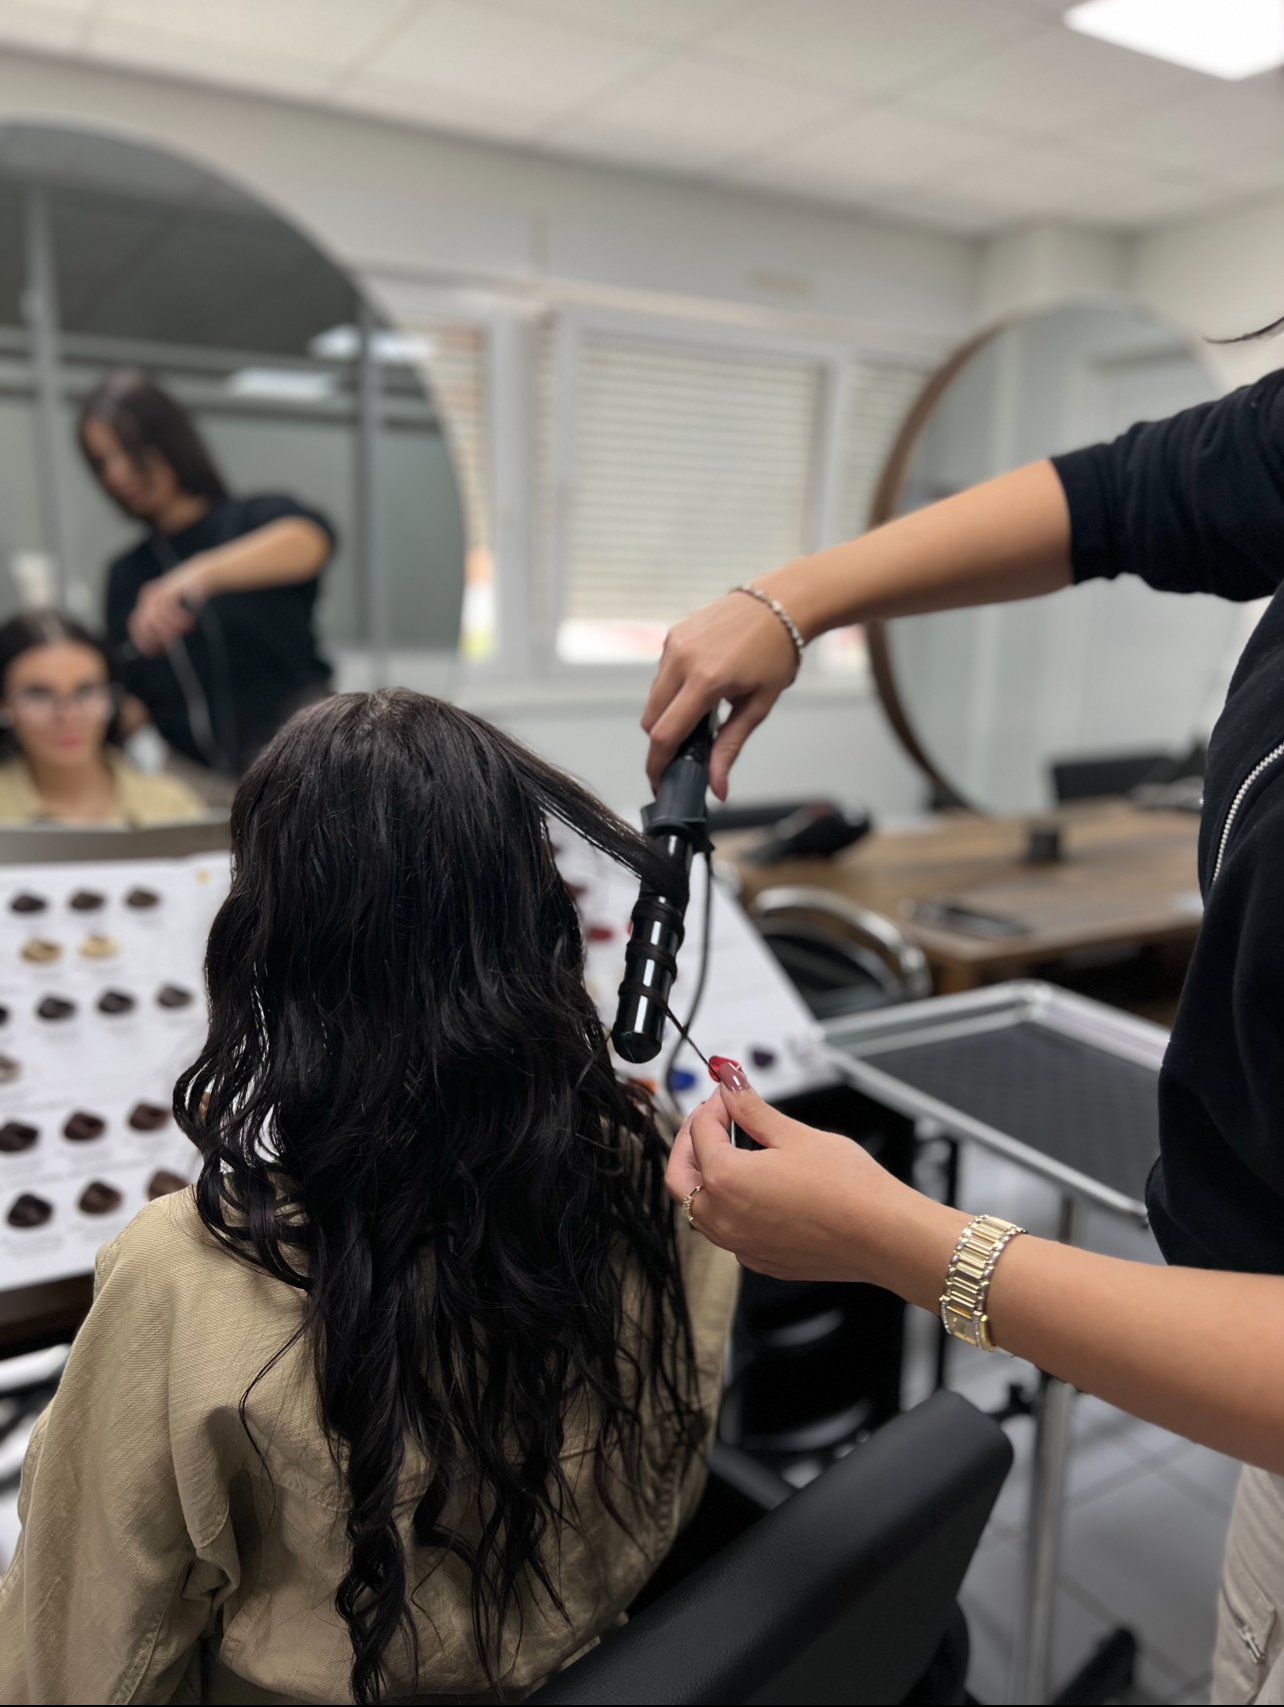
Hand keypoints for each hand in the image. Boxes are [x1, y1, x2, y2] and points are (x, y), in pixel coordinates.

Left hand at [128, 561, 209, 656]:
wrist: (199, 575)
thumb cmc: (188, 596)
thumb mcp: (173, 612)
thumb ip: (165, 625)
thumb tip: (163, 644)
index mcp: (147, 601)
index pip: (136, 624)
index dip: (141, 639)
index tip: (149, 652)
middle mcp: (149, 596)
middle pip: (146, 623)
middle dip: (156, 637)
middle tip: (169, 645)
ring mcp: (159, 592)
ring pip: (158, 618)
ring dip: (172, 628)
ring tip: (186, 630)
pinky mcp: (170, 590)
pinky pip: (171, 610)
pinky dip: (180, 619)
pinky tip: (190, 621)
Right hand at [642, 591, 800, 799]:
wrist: (778, 604)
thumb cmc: (776, 652)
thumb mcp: (758, 705)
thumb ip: (730, 747)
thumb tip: (717, 787)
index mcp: (706, 680)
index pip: (665, 734)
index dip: (657, 764)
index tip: (659, 782)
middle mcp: (683, 659)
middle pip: (650, 719)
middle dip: (662, 742)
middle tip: (683, 754)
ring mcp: (674, 644)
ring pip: (653, 698)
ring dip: (668, 715)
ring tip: (700, 714)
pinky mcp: (672, 635)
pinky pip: (661, 675)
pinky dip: (673, 690)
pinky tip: (700, 686)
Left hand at [665, 1069, 912, 1282]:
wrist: (882, 1236)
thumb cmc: (848, 1188)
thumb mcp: (794, 1134)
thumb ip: (752, 1109)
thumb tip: (730, 1086)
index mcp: (726, 1180)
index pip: (699, 1132)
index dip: (713, 1105)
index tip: (729, 1094)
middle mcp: (723, 1218)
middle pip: (681, 1176)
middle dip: (689, 1142)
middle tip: (713, 1120)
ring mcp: (740, 1244)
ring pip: (699, 1209)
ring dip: (705, 1177)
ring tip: (730, 1151)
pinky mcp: (760, 1260)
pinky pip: (727, 1232)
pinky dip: (728, 1207)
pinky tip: (753, 1190)